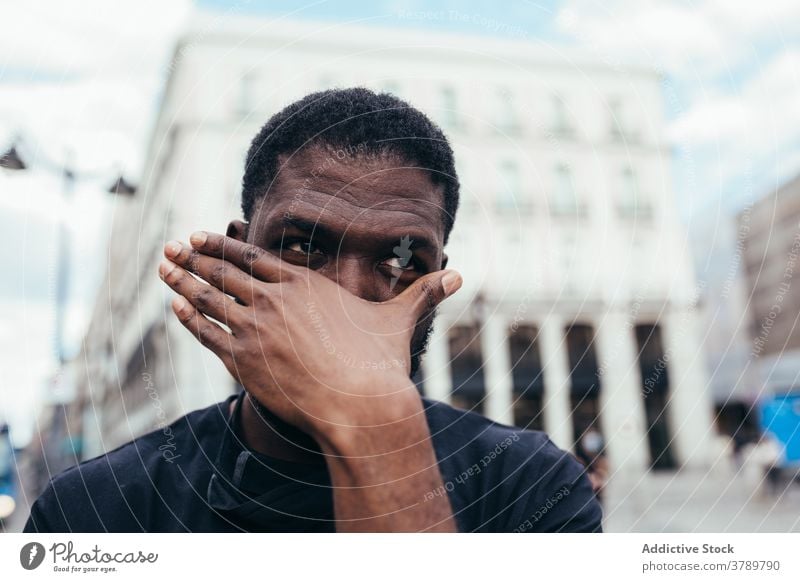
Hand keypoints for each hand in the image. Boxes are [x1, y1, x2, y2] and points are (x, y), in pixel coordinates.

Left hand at [159, 231, 461, 440]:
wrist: (361, 405)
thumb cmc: (379, 362)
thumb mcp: (399, 320)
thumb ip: (422, 293)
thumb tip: (459, 277)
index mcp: (305, 285)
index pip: (253, 257)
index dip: (224, 244)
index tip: (201, 236)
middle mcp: (274, 300)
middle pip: (224, 272)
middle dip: (193, 257)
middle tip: (171, 246)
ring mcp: (256, 329)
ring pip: (209, 298)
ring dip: (182, 282)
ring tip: (162, 269)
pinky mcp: (244, 361)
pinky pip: (207, 334)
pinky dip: (189, 319)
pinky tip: (174, 308)